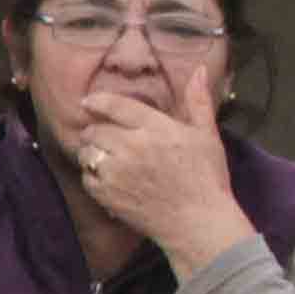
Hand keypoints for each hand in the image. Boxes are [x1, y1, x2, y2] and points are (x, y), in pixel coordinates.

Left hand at [69, 91, 253, 270]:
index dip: (98, 101)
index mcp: (156, 128)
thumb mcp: (207, 136)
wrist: (199, 223)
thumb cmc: (207, 179)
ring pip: (87, 153)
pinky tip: (107, 178)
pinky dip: (92, 176)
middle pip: (96, 129)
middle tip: (102, 136)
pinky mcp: (109, 195)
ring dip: (91, 152)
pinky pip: (87, 178)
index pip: (116, 106)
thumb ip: (197, 101)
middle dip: (96, 130)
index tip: (89, 102)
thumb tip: (199, 70)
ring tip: (103, 157)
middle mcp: (133, 147)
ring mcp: (118, 172)